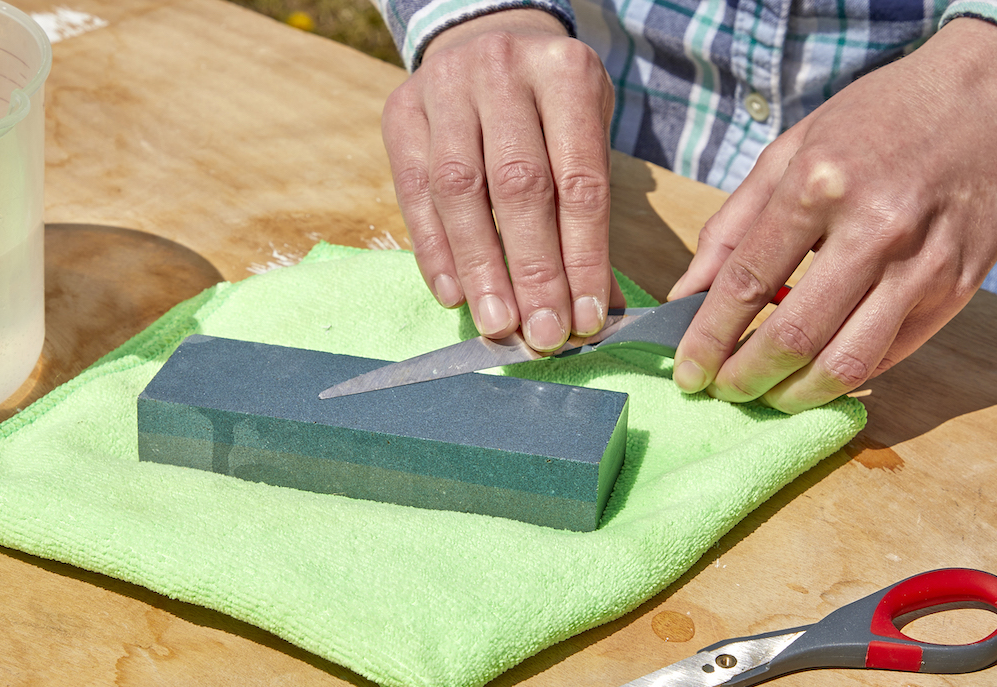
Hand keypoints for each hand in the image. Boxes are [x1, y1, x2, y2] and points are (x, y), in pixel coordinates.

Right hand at [381, 10, 623, 350]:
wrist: (488, 42)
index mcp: (567, 73)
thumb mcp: (585, 137)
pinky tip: (454, 295)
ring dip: (480, 268)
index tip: (586, 319)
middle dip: (532, 271)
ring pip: (459, 190)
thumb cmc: (549, 108)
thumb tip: (595, 308)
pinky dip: (435, 250)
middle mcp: (503, 71)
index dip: (583, 258)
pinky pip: (414, 191)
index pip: (579, 181)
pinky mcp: (402, 112)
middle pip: (518, 186)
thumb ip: (587, 214)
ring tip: (498, 324)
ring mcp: (445, 87)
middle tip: (542, 335)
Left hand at [668, 18, 996, 412]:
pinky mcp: (956, 289)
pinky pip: (890, 355)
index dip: (708, 338)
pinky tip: (815, 374)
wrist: (986, 96)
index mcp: (820, 184)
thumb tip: (686, 295)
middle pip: (793, 336)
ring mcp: (922, 264)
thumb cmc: (875, 120)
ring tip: (765, 395)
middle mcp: (875, 228)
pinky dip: (844, 376)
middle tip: (721, 390)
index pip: (747, 283)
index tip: (688, 371)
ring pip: (845, 363)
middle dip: (745, 378)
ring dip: (793, 395)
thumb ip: (732, 227)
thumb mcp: (789, 151)